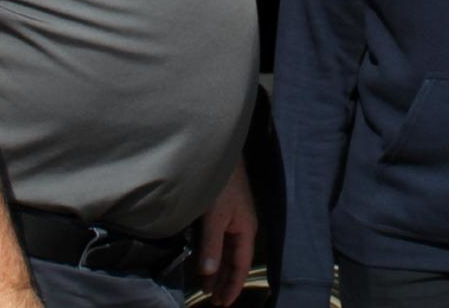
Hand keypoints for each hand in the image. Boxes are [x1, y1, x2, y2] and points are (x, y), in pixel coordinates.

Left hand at [196, 160, 255, 305]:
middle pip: (235, 261)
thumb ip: (211, 245)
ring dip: (217, 269)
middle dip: (225, 281)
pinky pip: (219, 242)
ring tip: (206, 287)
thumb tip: (208, 273)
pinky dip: (212, 255)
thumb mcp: (214, 217)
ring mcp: (232, 220)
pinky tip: (202, 262)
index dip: (233, 286)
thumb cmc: (220, 185)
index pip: (241, 265)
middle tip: (213, 301)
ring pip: (226, 252)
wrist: (218, 155)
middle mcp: (242, 228)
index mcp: (245, 230)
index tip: (223, 303)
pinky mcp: (222, 214)